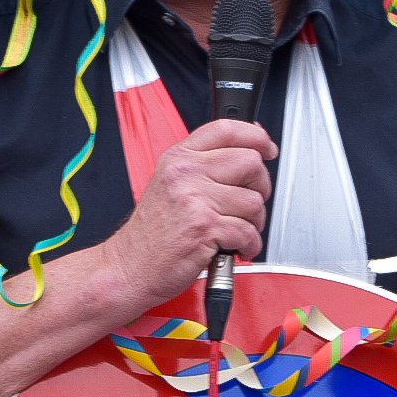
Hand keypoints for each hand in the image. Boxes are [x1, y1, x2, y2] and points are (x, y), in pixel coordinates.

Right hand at [102, 118, 276, 306]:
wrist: (128, 267)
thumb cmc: (152, 232)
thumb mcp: (170, 183)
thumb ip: (203, 164)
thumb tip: (246, 149)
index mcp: (179, 157)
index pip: (227, 129)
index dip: (256, 136)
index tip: (267, 148)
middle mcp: (186, 173)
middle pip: (249, 162)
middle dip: (260, 186)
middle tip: (249, 203)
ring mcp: (194, 199)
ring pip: (254, 201)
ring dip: (254, 222)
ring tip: (237, 231)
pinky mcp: (204, 228)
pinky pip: (248, 232)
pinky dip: (250, 245)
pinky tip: (236, 247)